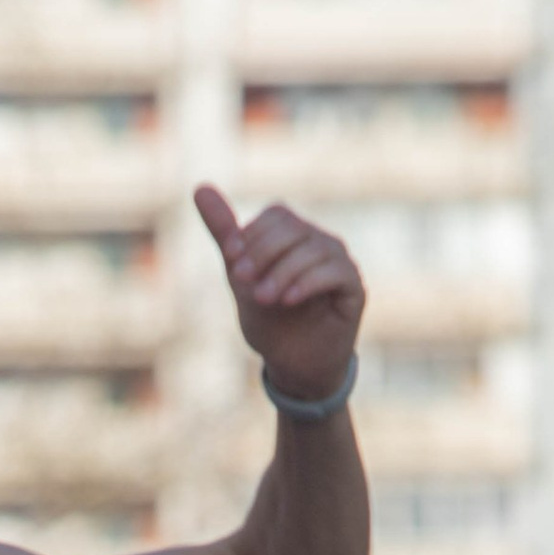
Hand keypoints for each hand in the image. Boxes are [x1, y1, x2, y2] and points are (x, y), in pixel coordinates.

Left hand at [194, 187, 364, 405]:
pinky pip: (336, 272)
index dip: (253, 233)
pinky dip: (309, 283)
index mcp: (295, 236)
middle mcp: (321, 242)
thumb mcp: (240, 278)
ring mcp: (340, 263)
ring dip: (282, 272)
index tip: (232, 259)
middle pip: (295, 228)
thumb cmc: (269, 321)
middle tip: (241, 280)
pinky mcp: (354, 288)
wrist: (293, 366)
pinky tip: (288, 300)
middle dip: (264, 252)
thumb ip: (225, 234)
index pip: (278, 216)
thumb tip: (199, 187)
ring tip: (263, 298)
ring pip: (314, 250)